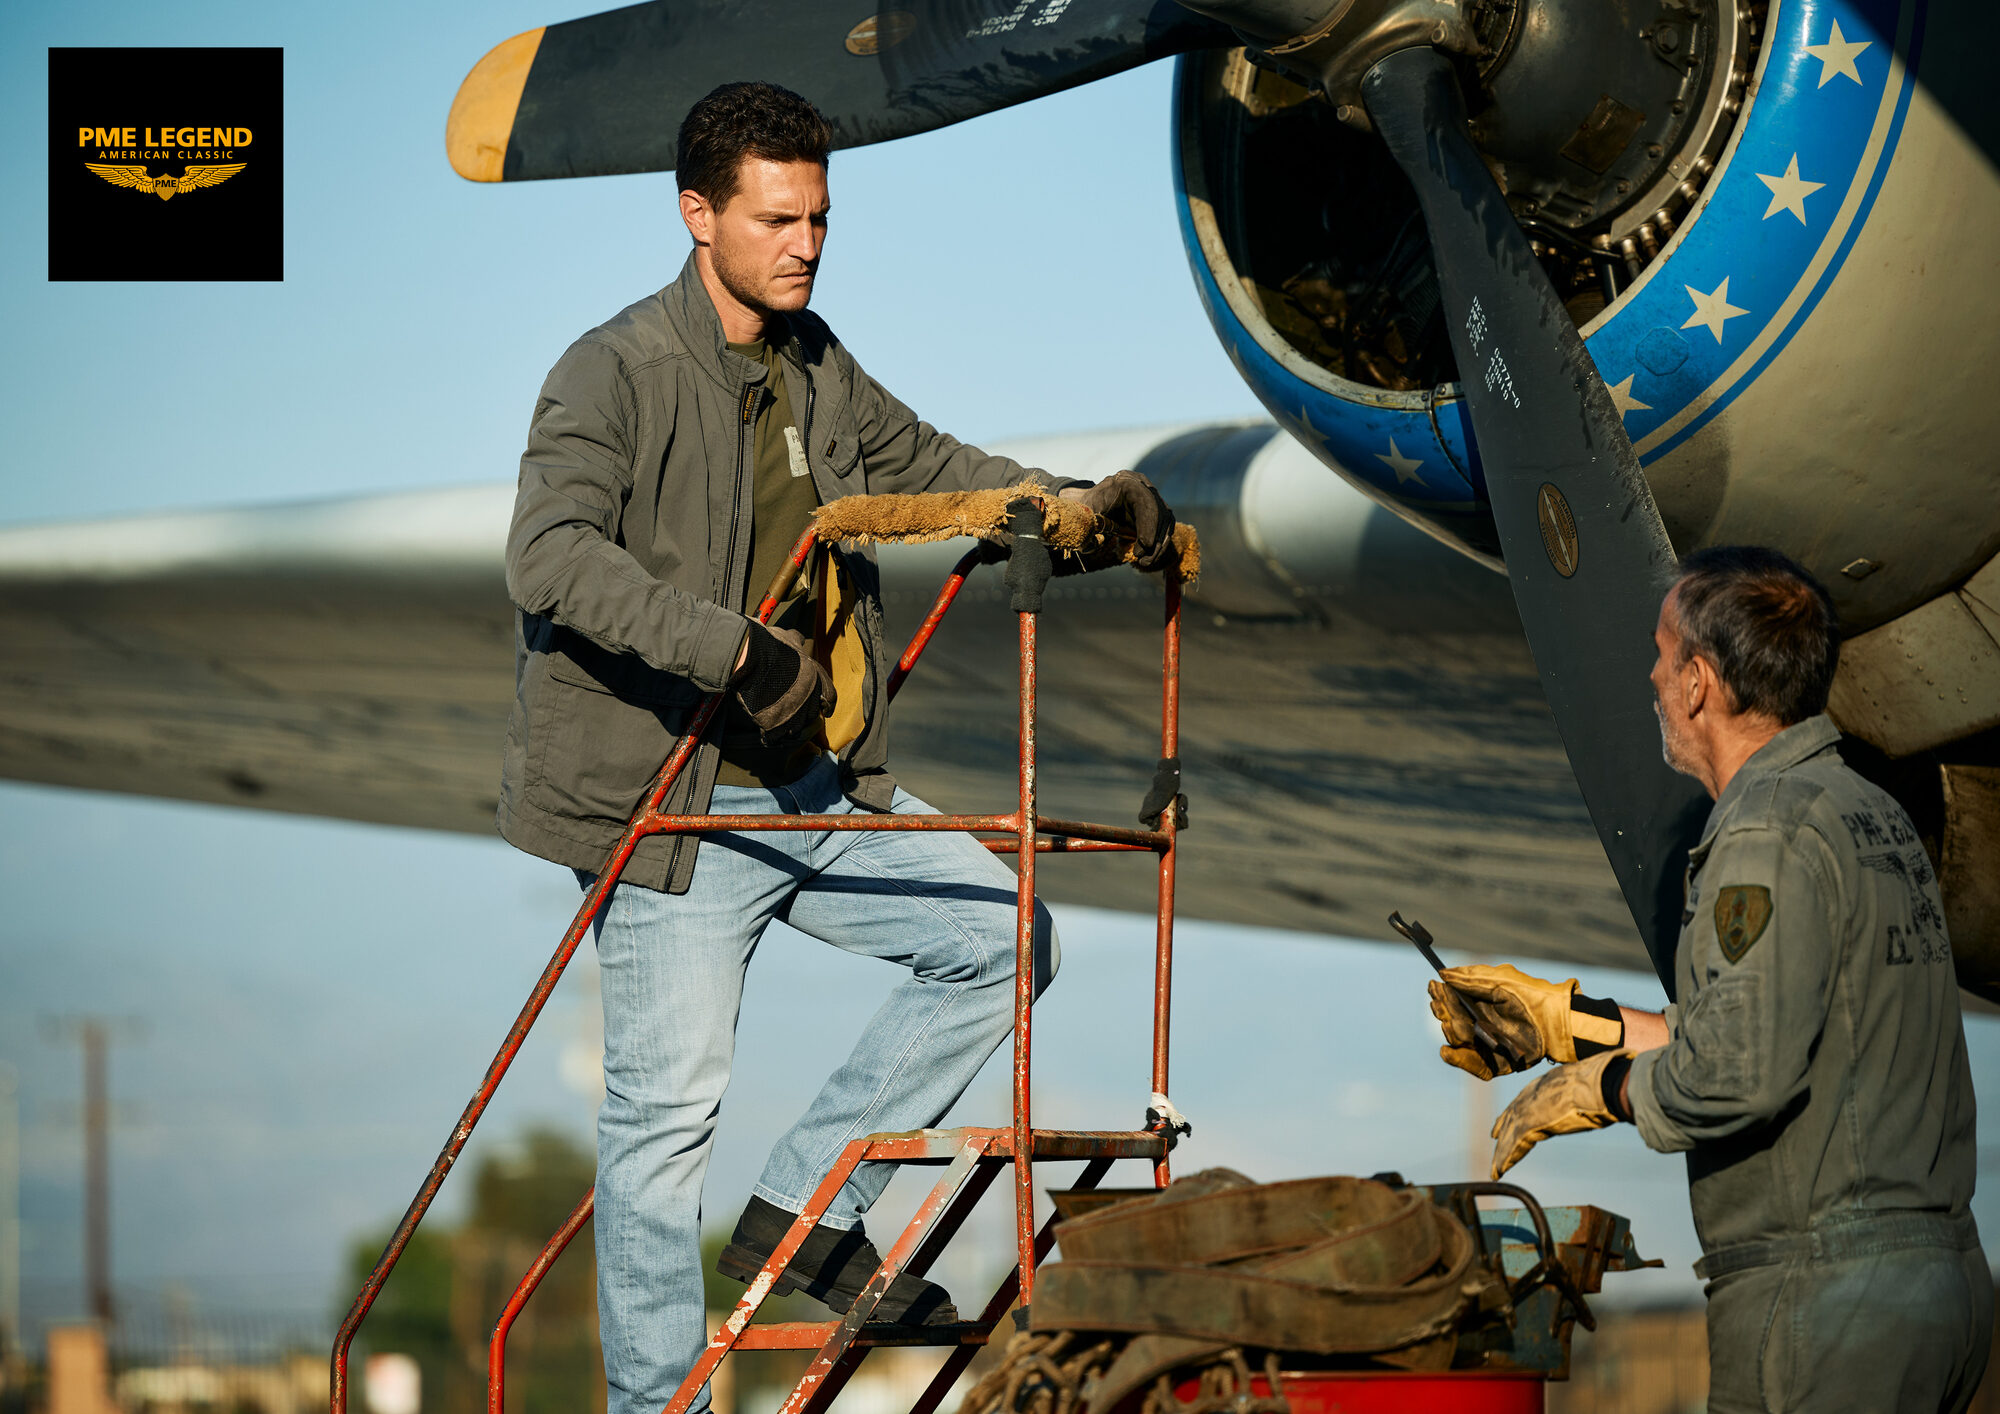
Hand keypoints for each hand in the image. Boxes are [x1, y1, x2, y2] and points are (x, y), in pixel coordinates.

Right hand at [732, 623, 833, 746]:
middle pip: (812, 714)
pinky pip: (777, 737)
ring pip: (796, 728)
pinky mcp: (777, 725)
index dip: (827, 703)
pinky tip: (765, 732)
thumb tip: (798, 638)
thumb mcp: (787, 638)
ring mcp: (794, 713)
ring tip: (777, 723)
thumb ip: (795, 640)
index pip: (830, 695)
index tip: (826, 709)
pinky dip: (772, 736)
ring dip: (788, 726)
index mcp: (816, 678)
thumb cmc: (771, 646)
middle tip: (793, 713)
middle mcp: (810, 698)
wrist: (753, 659)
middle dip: (804, 714)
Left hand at [1075, 470, 1176, 570]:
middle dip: (1153, 538)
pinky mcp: (1157, 509)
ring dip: (1158, 545)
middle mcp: (1143, 485)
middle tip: (1142, 560)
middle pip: (1158, 512)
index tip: (1145, 545)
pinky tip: (1148, 557)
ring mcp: (1153, 496)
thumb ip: (1089, 526)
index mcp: (1125, 481)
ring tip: (1144, 562)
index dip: (1147, 523)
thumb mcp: (1085, 515)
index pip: (1144, 500)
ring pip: (1165, 521)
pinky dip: (1159, 544)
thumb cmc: (1088, 509)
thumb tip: (1094, 542)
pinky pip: (1164, 527)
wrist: (1092, 503)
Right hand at [1429, 964, 1583, 1079]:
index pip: (1451, 1000)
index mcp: (1479, 1003)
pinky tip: (1447, 1051)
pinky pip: (1472, 1065)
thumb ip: (1471, 979)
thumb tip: (1443, 973)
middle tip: (1439, 1006)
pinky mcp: (1495, 1064)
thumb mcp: (1500, 981)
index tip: (1433, 987)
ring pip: (1457, 1042)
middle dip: (1443, 1012)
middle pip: (1450, 1021)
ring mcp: (1486, 1044)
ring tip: (1452, 1025)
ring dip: (1450, 1032)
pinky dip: (1458, 1060)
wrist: (1557, 1022)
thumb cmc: (1531, 996)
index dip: (1441, 995)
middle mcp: (1480, 1024)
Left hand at [1490, 1051, 1626, 1178]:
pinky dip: (1507, 1158)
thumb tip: (1601, 1090)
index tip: (1507, 1120)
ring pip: (1511, 1134)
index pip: (1524, 1100)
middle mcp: (1532, 1095)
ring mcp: (1529, 1109)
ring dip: (1503, 1152)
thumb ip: (1584, 1089)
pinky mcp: (1531, 1124)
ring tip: (1495, 1168)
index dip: (1515, 1112)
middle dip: (1504, 1131)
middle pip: (1513, 1116)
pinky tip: (1500, 1170)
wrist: (1598, 1084)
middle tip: (1495, 1141)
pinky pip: (1515, 1145)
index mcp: (1545, 1083)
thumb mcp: (1587, 1081)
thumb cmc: (1600, 1080)